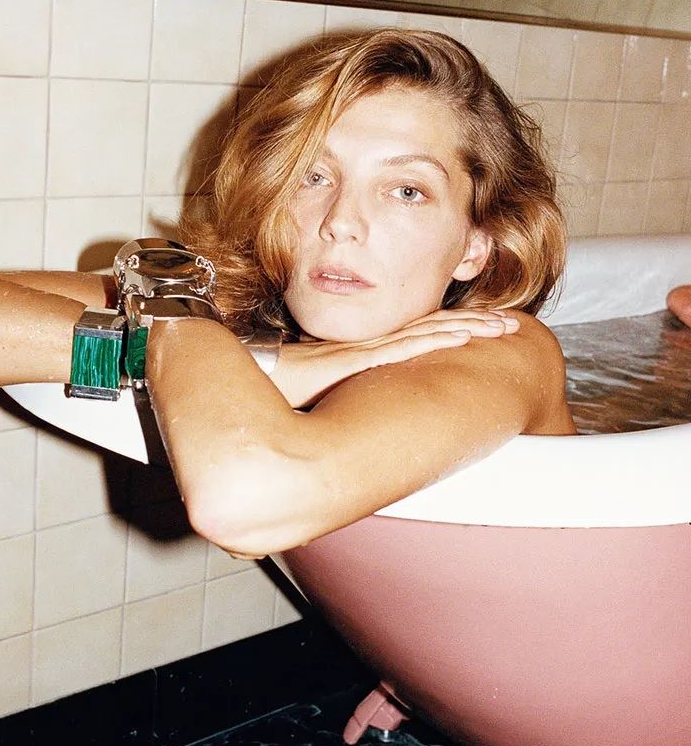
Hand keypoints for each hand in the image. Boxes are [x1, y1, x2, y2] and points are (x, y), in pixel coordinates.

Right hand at [271, 308, 519, 408]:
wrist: (235, 378)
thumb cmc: (264, 392)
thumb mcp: (310, 398)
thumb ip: (333, 402)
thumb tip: (347, 422)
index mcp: (359, 357)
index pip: (415, 338)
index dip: (451, 330)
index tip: (484, 329)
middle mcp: (365, 349)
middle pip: (429, 330)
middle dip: (473, 326)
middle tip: (510, 323)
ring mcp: (359, 352)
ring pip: (424, 334)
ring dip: (467, 329)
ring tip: (503, 327)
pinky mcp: (350, 362)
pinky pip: (400, 349)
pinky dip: (434, 341)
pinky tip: (461, 338)